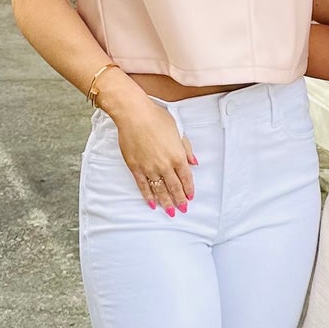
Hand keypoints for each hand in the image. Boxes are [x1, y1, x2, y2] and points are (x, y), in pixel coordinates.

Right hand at [107, 79, 197, 210]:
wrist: (134, 115)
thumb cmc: (156, 118)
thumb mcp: (178, 130)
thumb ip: (186, 148)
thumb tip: (194, 162)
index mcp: (177, 155)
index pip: (186, 178)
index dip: (189, 189)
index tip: (190, 197)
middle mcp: (165, 165)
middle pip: (174, 188)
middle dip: (179, 201)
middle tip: (182, 210)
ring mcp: (149, 168)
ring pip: (160, 190)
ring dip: (166, 203)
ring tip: (170, 212)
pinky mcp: (136, 168)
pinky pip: (143, 186)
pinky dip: (148, 196)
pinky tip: (152, 204)